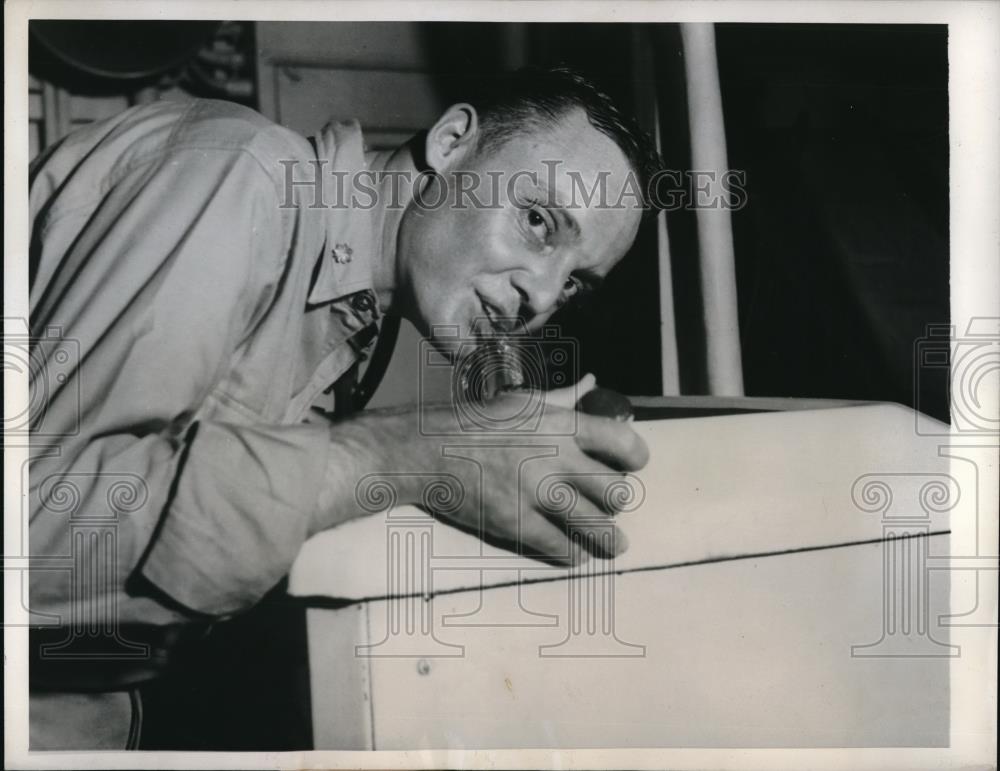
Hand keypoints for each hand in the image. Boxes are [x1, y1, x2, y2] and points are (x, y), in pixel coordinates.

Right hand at [320, 375, 649, 565]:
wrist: (427, 450)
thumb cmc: (477, 421)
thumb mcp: (524, 401)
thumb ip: (565, 398)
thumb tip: (594, 383)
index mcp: (560, 425)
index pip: (622, 441)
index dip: (635, 456)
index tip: (632, 465)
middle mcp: (555, 459)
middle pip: (615, 491)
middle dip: (618, 501)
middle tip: (612, 506)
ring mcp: (536, 494)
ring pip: (596, 526)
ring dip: (610, 538)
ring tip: (614, 544)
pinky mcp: (516, 523)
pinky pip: (561, 547)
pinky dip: (574, 553)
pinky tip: (577, 553)